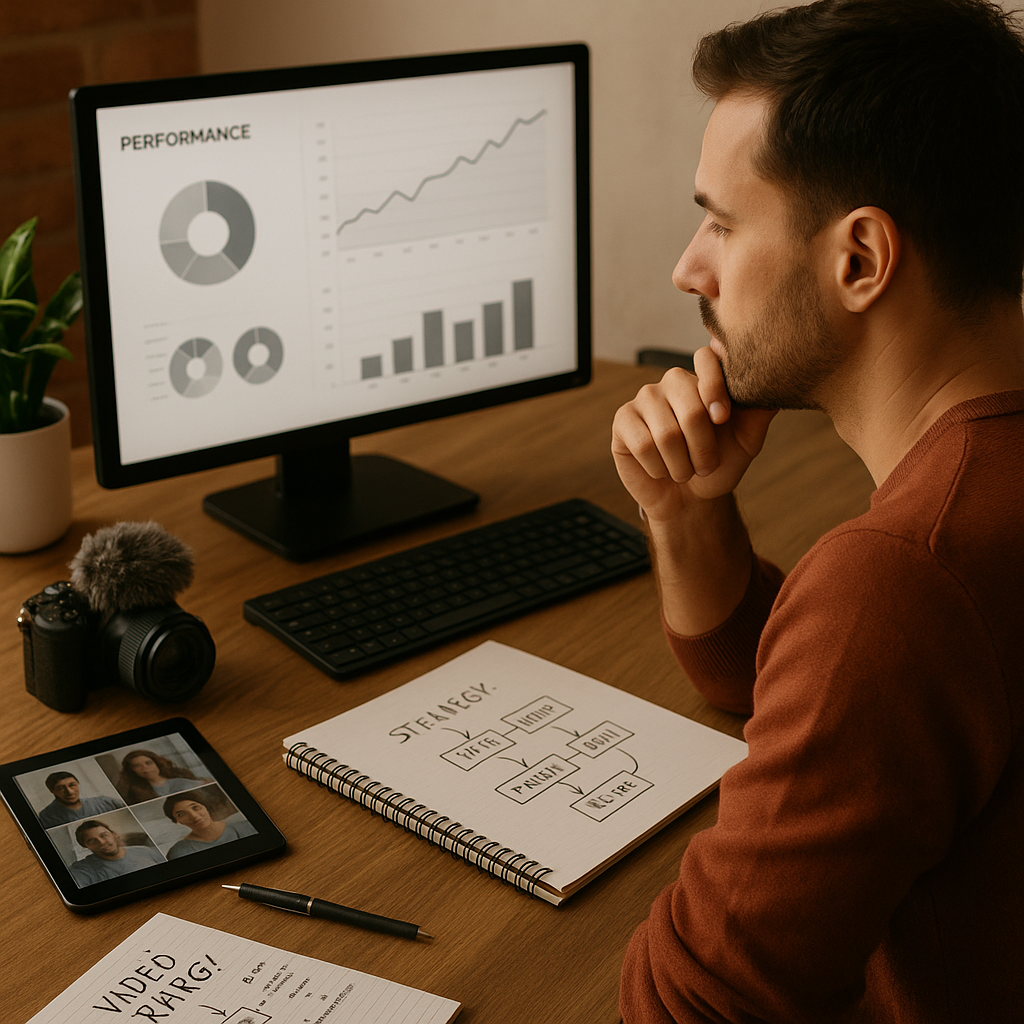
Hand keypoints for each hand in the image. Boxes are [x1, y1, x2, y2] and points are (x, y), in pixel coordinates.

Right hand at [611, 347, 777, 521]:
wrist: (690, 499)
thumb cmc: (718, 465)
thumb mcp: (747, 441)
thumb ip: (758, 411)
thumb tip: (776, 385)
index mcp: (703, 379)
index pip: (706, 359)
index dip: (715, 389)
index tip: (722, 419)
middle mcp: (672, 382)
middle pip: (690, 407)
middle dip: (703, 448)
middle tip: (705, 465)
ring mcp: (645, 399)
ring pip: (666, 434)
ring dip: (682, 465)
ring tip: (684, 470)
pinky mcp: (623, 421)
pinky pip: (643, 446)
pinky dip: (659, 468)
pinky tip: (660, 468)